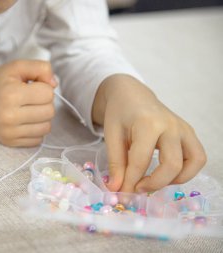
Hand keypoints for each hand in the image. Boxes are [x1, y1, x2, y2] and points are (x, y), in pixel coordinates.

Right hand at [0, 60, 56, 146]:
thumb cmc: (1, 81)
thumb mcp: (18, 66)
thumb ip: (41, 68)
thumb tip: (54, 84)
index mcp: (11, 94)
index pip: (48, 94)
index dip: (44, 88)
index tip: (32, 87)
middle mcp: (8, 116)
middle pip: (49, 112)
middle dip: (45, 103)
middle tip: (31, 98)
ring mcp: (9, 132)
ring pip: (46, 128)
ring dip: (42, 118)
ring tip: (29, 109)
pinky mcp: (9, 142)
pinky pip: (38, 140)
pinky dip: (36, 130)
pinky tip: (25, 121)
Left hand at [92, 74, 206, 192]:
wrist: (132, 95)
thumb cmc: (120, 113)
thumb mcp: (111, 135)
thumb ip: (115, 163)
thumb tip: (116, 188)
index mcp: (147, 123)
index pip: (141, 160)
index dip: (131, 181)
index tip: (122, 193)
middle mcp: (171, 126)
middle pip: (172, 165)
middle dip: (154, 184)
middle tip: (137, 189)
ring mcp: (183, 129)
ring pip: (193, 163)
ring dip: (175, 180)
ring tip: (154, 181)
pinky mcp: (189, 133)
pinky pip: (197, 157)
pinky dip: (186, 171)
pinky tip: (166, 174)